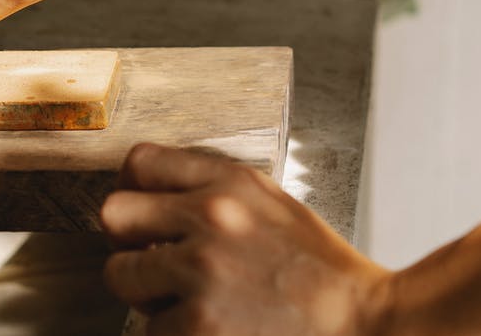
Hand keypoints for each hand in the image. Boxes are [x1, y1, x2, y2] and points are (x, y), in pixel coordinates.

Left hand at [101, 143, 392, 335]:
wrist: (367, 325)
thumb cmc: (319, 273)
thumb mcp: (272, 205)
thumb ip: (213, 191)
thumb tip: (149, 196)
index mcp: (231, 182)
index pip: (140, 161)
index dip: (133, 190)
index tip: (142, 216)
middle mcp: (212, 217)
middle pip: (113, 214)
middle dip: (127, 244)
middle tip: (154, 265)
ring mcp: (202, 272)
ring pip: (121, 276)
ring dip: (149, 296)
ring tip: (191, 303)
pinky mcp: (199, 325)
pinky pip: (150, 329)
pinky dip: (174, 335)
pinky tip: (212, 330)